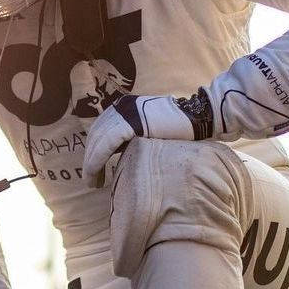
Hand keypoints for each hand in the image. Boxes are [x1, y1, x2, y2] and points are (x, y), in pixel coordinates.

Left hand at [83, 88, 213, 187]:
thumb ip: (135, 134)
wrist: (198, 116)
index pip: (101, 129)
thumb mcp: (150, 127)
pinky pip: (106, 144)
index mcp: (125, 106)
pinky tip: (95, 174)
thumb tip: (121, 152)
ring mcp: (125, 112)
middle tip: (90, 180)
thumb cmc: (180, 127)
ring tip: (93, 182)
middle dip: (90, 159)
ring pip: (97, 141)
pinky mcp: (130, 123)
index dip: (94, 150)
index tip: (94, 169)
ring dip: (91, 163)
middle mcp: (121, 106)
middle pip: (96, 135)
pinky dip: (97, 160)